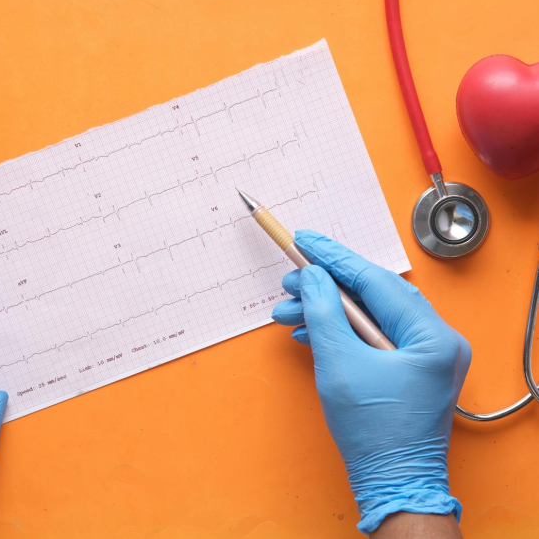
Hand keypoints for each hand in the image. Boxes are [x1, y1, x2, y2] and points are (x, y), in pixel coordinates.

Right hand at [271, 231, 469, 534]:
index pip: (376, 281)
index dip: (335, 258)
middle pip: (373, 295)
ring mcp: (426, 354)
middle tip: (288, 281)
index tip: (305, 240)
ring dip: (328, 311)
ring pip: (370, 315)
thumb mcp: (339, 364)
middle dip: (326, 287)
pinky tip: (310, 330)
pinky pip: (372, 335)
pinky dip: (341, 331)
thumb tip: (313, 276)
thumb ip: (324, 311)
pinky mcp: (411, 366)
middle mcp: (437, 339)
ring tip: (288, 311)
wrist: (392, 484)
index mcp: (432, 337)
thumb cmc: (372, 433)